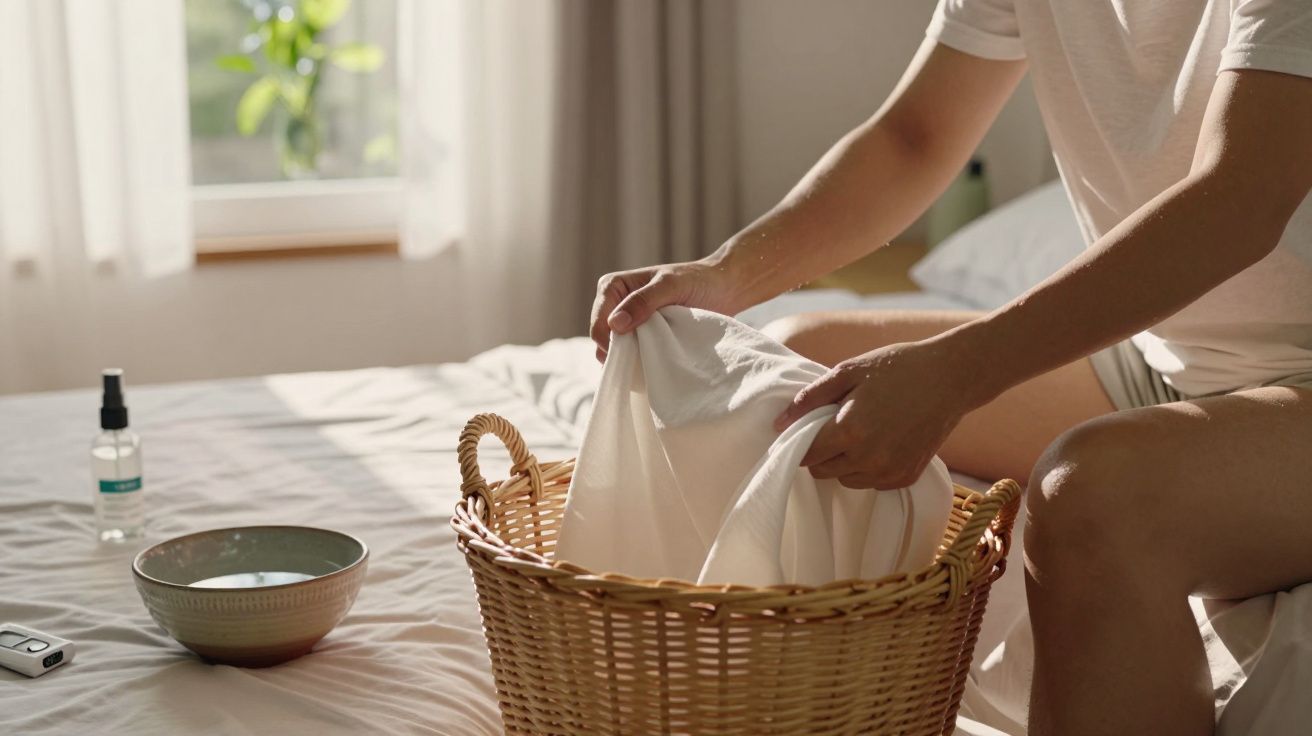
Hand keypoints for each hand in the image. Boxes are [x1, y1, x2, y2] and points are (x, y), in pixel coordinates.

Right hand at [590, 259, 739, 361]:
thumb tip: (615, 324)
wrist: (723, 289)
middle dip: (619, 351)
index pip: (599, 319)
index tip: (630, 351)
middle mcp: (615, 305)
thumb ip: (643, 301)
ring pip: (616, 350)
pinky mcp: (642, 337)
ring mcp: (628, 323)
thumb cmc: (697, 281)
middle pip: (603, 338)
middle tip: (645, 357)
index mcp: (613, 287)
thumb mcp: (670, 286)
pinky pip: (631, 356)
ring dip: (630, 359)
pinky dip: (639, 362)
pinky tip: (655, 364)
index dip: (608, 339)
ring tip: (653, 359)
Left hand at [773, 338, 982, 489]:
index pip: (806, 455)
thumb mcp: (849, 371)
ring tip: (860, 431)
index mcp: (849, 430)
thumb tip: (779, 423)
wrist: (951, 377)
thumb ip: (810, 398)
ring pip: (846, 479)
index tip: (806, 429)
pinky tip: (880, 441)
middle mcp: (868, 458)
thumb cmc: (897, 367)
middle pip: (822, 471)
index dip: (801, 442)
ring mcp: (890, 471)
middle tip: (835, 425)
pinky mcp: (907, 476)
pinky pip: (872, 482)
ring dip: (844, 462)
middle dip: (821, 452)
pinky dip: (868, 467)